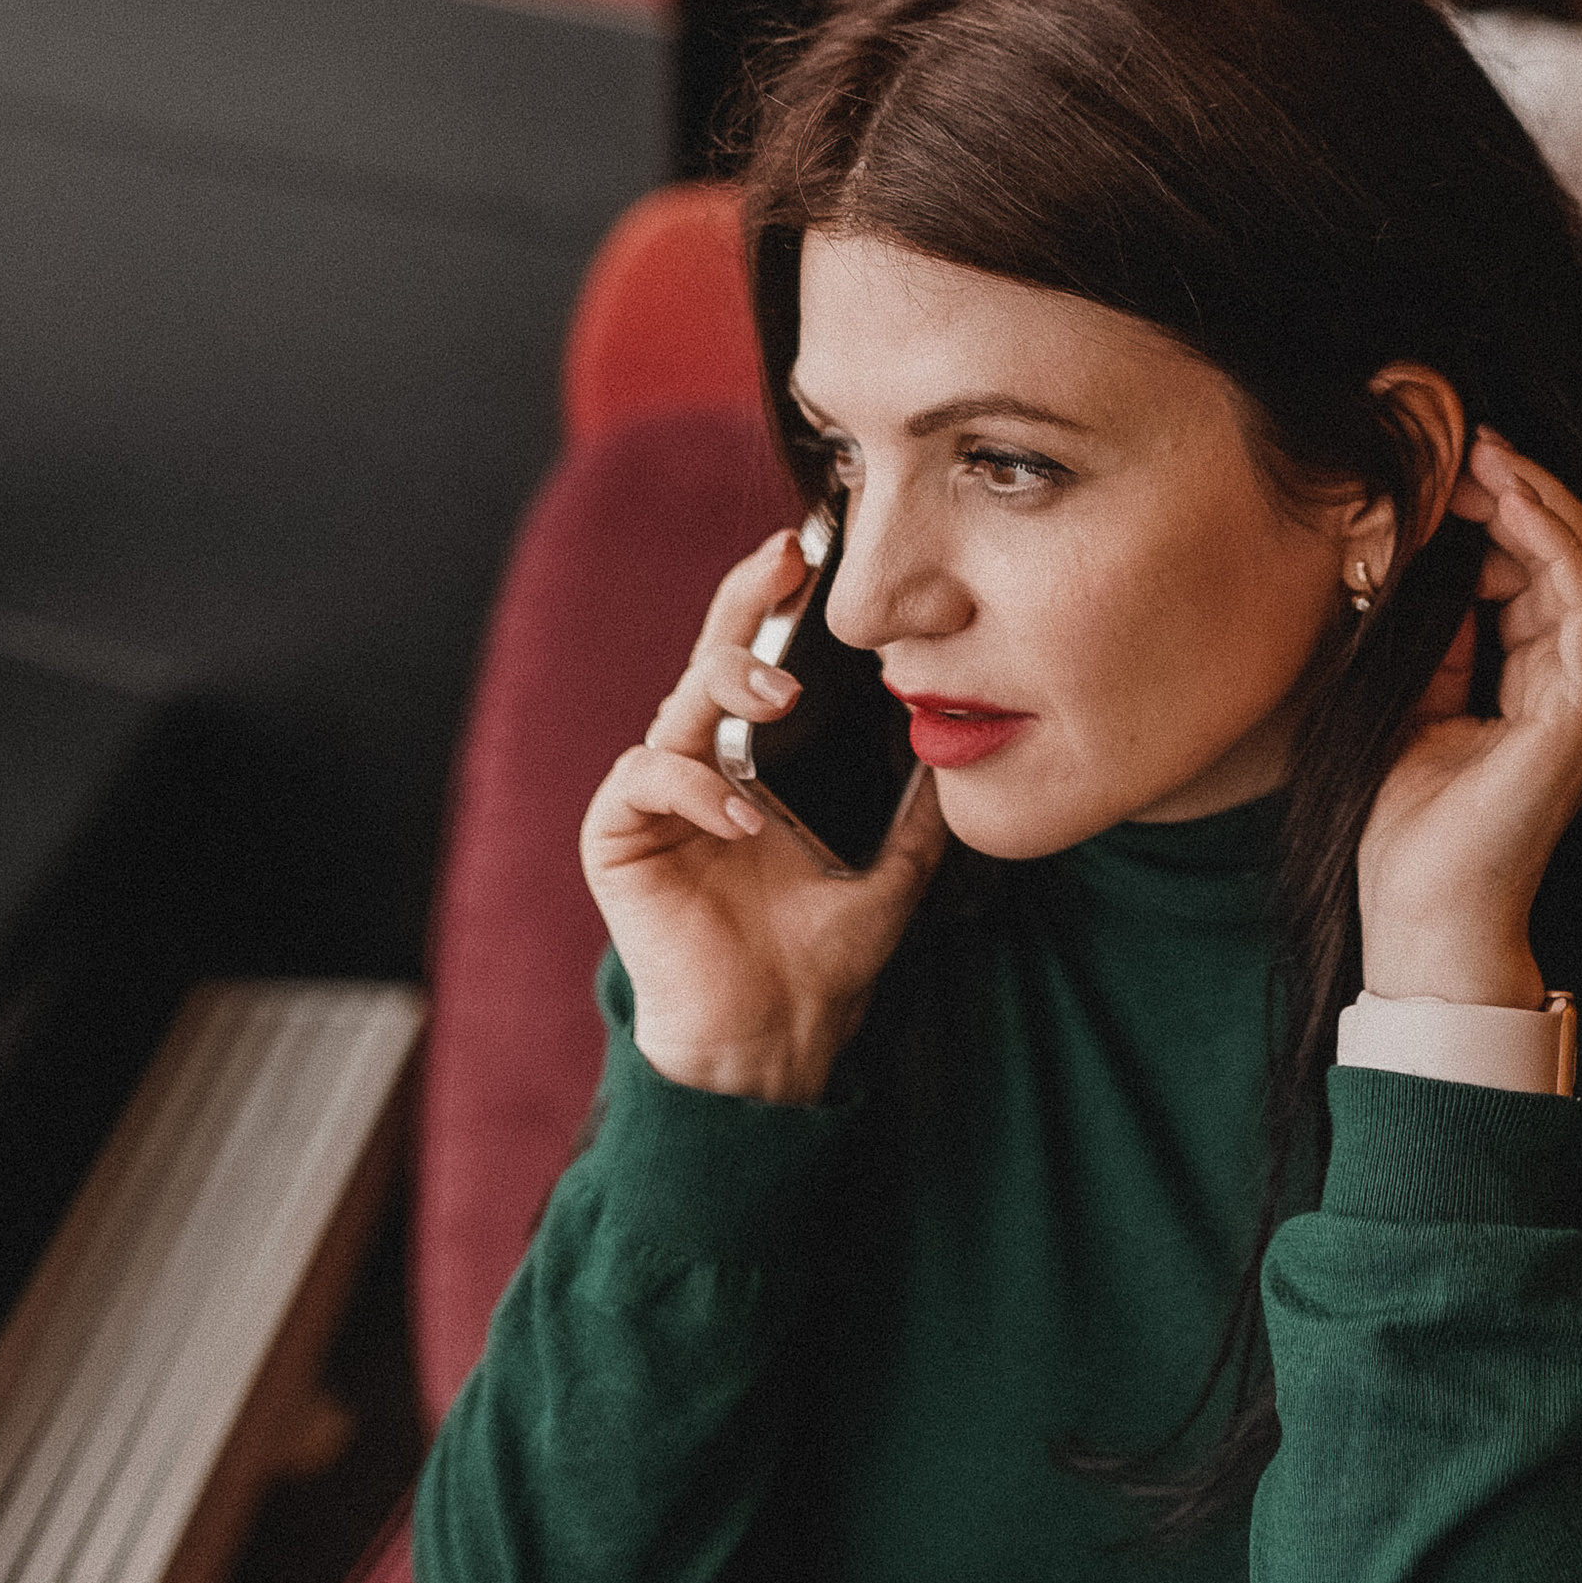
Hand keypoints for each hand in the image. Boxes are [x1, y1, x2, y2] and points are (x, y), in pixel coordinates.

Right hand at [581, 531, 944, 1103]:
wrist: (777, 1033)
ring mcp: (660, 792)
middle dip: (747, 599)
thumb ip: (917, 801)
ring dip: (729, 685)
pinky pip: (645, 779)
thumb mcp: (896, 861)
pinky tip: (739, 815)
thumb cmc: (826, 947)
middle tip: (787, 568)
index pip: (767, 654)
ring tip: (781, 698)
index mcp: (762, 752)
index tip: (820, 549)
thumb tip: (959, 734)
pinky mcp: (621, 835)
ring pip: (679, 702)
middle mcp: (705, 756)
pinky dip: (692, 785)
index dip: (781, 598)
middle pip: (714, 652)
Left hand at [1355, 434, 1581, 1010]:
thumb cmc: (1405, 827)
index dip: (1503, 513)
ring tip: (1486, 459)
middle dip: (1526, 492)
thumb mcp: (1411, 700)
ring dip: (1542, 504)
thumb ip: (1435, 635)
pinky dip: (1554, 547)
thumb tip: (1427, 563)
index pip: (1542, 574)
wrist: (1418, 916)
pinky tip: (1508, 509)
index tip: (1453, 465)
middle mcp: (1579, 688)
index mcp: (1544, 687)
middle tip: (1470, 440)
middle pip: (1576, 559)